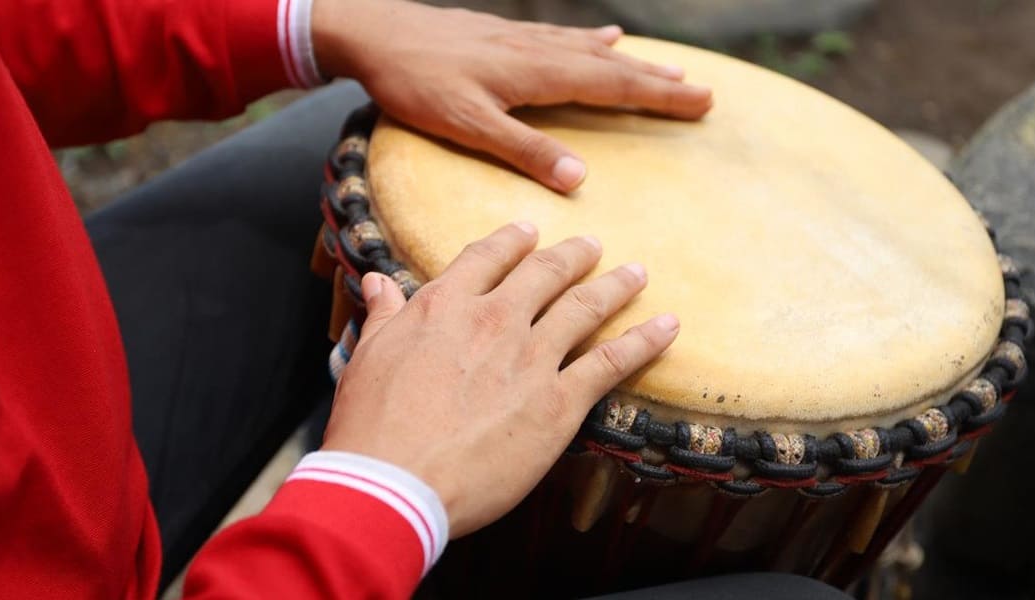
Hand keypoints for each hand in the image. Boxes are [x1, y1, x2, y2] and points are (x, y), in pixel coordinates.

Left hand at [311, 0, 712, 191]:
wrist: (376, 32)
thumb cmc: (418, 82)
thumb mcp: (468, 125)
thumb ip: (523, 150)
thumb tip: (577, 177)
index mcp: (538, 74)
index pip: (613, 85)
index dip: (659, 95)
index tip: (701, 101)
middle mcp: (540, 51)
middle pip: (614, 66)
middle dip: (660, 80)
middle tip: (703, 92)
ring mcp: (525, 39)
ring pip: (593, 50)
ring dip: (634, 62)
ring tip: (669, 69)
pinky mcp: (507, 36)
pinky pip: (565, 37)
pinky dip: (593, 40)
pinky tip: (606, 37)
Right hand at [321, 223, 679, 536]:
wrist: (395, 481)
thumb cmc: (372, 426)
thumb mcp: (367, 357)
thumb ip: (384, 315)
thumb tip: (379, 283)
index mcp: (445, 306)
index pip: (487, 257)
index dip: (511, 241)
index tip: (528, 232)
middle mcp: (494, 320)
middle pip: (545, 273)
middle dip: (572, 255)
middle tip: (592, 245)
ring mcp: (531, 358)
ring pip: (585, 307)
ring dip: (616, 286)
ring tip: (636, 273)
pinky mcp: (560, 401)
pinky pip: (612, 362)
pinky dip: (645, 340)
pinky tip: (668, 326)